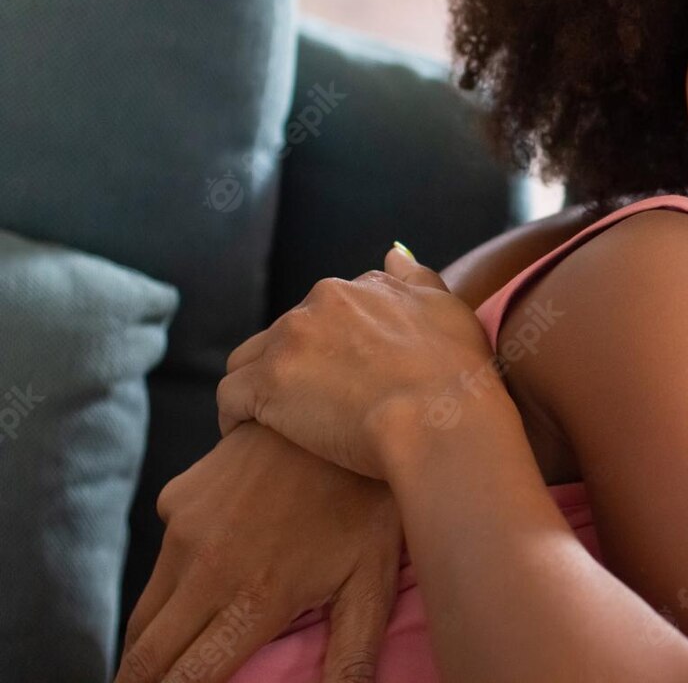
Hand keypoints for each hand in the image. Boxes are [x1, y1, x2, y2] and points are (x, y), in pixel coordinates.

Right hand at [115, 422, 400, 682]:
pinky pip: (163, 556)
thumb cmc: (370, 500)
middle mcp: (207, 570)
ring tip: (161, 660)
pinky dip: (171, 582)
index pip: (184, 679)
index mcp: (255, 601)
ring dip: (149, 641)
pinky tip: (204, 580)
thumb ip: (352, 652)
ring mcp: (185, 530)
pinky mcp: (178, 497)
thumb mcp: (375, 579)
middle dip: (141, 681)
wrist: (348, 406)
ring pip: (145, 611)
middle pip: (147, 656)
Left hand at [216, 247, 503, 478]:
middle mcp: (322, 302)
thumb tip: (393, 251)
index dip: (332, 346)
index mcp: (362, 288)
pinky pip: (230, 396)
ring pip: (250, 358)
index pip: (329, 309)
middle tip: (314, 408)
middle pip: (288, 332)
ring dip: (258, 385)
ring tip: (274, 424)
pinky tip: (250, 437)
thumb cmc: (456, 374)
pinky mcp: (267, 384)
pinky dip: (235, 416)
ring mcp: (291, 340)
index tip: (341, 376)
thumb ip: (418, 278)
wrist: (441, 419)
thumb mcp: (448, 309)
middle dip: (294, 365)